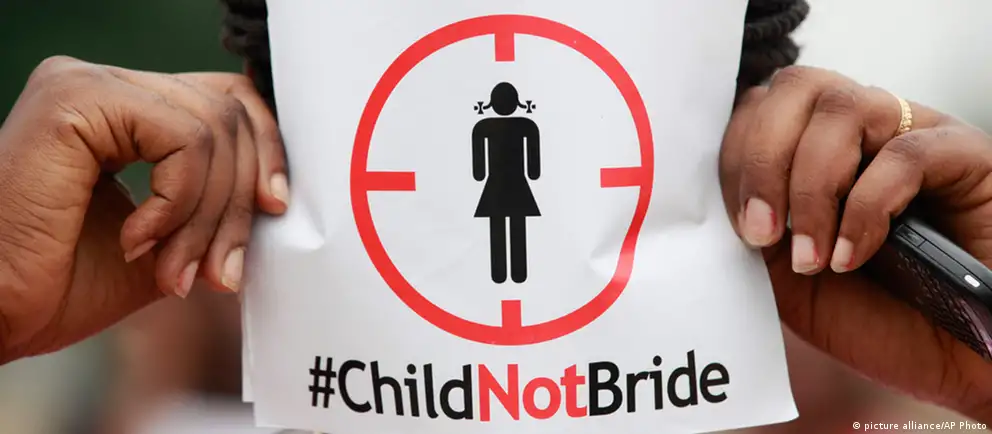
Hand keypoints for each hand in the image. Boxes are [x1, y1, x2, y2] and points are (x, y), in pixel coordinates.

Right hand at [0, 56, 287, 362]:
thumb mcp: (169, 241)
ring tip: (174, 271)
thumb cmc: (63, 286)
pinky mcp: (75, 100)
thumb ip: (215, 207)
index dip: (265, 151)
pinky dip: (178, 203)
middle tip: (221, 271)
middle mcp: (106, 85)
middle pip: (227, 113)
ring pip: (211, 129)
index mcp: (125, 110)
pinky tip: (136, 242)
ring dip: (207, 217)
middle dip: (238, 203)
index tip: (276, 207)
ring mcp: (88, 85)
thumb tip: (277, 198)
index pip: (226, 102)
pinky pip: (182, 140)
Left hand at [720, 66, 991, 421]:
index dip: (737, 155)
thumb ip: (754, 227)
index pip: (759, 107)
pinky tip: (852, 256)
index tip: (736, 226)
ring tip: (811, 256)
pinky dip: (865, 208)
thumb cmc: (873, 316)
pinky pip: (903, 155)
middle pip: (795, 88)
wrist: (953, 357)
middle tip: (761, 234)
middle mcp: (860, 130)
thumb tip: (713, 193)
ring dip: (811, 187)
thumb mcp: (789, 277)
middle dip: (763, 161)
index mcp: (810, 148)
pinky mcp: (963, 155)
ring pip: (843, 108)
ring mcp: (910, 135)